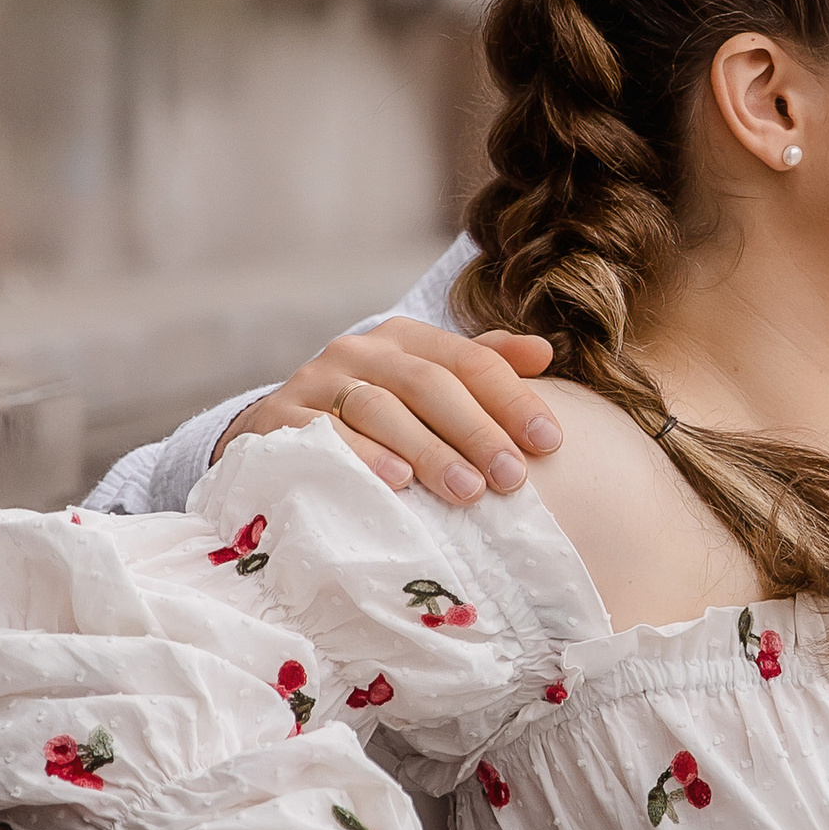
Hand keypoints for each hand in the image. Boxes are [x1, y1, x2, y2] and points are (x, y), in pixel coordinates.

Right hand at [218, 317, 561, 499]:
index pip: (469, 360)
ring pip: (380, 409)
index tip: (550, 442)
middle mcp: (359, 351)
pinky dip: (363, 456)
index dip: (512, 399)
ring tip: (467, 490)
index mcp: (405, 339)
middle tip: (512, 478)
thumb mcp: (427, 387)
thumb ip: (482, 368)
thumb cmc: (376, 418)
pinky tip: (397, 483)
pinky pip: (325, 434)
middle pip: (428, 384)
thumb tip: (544, 353)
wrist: (278, 433)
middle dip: (476, 431)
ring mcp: (315, 382)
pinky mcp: (279, 419)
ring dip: (428, 450)